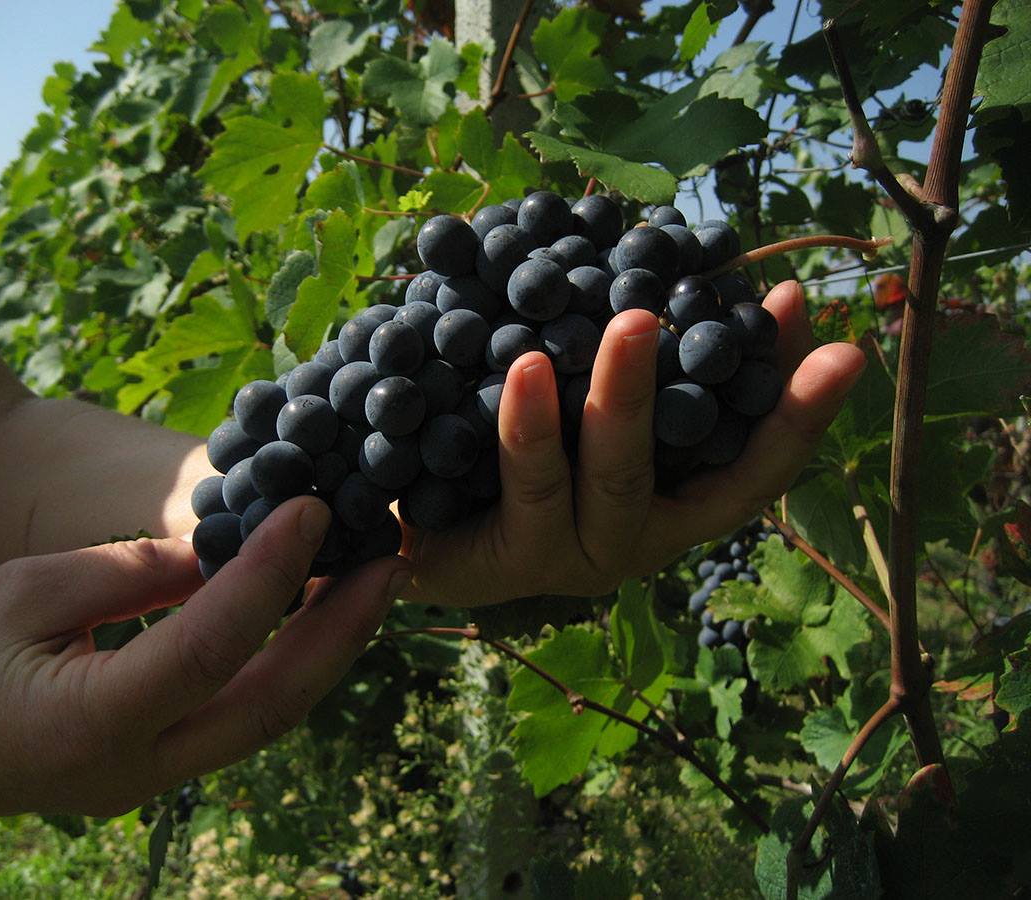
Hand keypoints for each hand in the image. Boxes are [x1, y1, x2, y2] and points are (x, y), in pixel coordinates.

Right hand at [0, 497, 408, 846]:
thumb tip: (219, 551)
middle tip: (391, 561)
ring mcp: (152, 782)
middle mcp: (138, 770)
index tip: (311, 510)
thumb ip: (130, 572)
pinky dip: (282, 665)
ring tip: (369, 583)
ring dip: (325, 650)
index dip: (270, 574)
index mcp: (92, 724)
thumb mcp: (22, 590)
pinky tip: (310, 617)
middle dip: (341, 632)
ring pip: (266, 719)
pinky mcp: (157, 770)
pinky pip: (239, 718)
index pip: (210, 644)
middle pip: (270, 704)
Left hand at [400, 281, 865, 605]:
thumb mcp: (566, 382)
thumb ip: (622, 344)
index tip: (835, 337)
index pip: (755, 465)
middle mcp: (634, 537)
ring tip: (630, 322)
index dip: (800, 410)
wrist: (391, 509)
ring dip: (620, 400)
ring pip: (611, 483)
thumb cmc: (494, 439)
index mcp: (667, 501)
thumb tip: (678, 253)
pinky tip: (527, 367)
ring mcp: (571, 558)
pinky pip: (525, 494)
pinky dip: (528, 429)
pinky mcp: (504, 567)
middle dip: (735, 394)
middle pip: (704, 481)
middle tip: (743, 305)